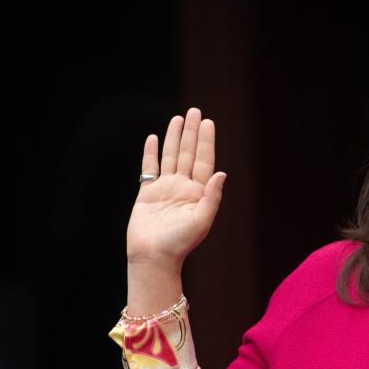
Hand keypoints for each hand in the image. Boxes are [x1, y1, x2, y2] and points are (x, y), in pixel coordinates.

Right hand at [126, 108, 225, 268]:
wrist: (153, 257)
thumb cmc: (179, 243)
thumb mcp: (202, 221)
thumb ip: (212, 197)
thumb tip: (221, 173)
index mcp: (199, 193)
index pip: (204, 161)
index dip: (206, 141)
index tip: (207, 123)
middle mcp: (183, 188)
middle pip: (188, 154)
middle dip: (191, 133)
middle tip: (194, 111)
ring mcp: (165, 189)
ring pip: (170, 156)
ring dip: (174, 138)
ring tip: (177, 119)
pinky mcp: (147, 194)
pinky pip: (149, 169)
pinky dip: (150, 153)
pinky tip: (153, 139)